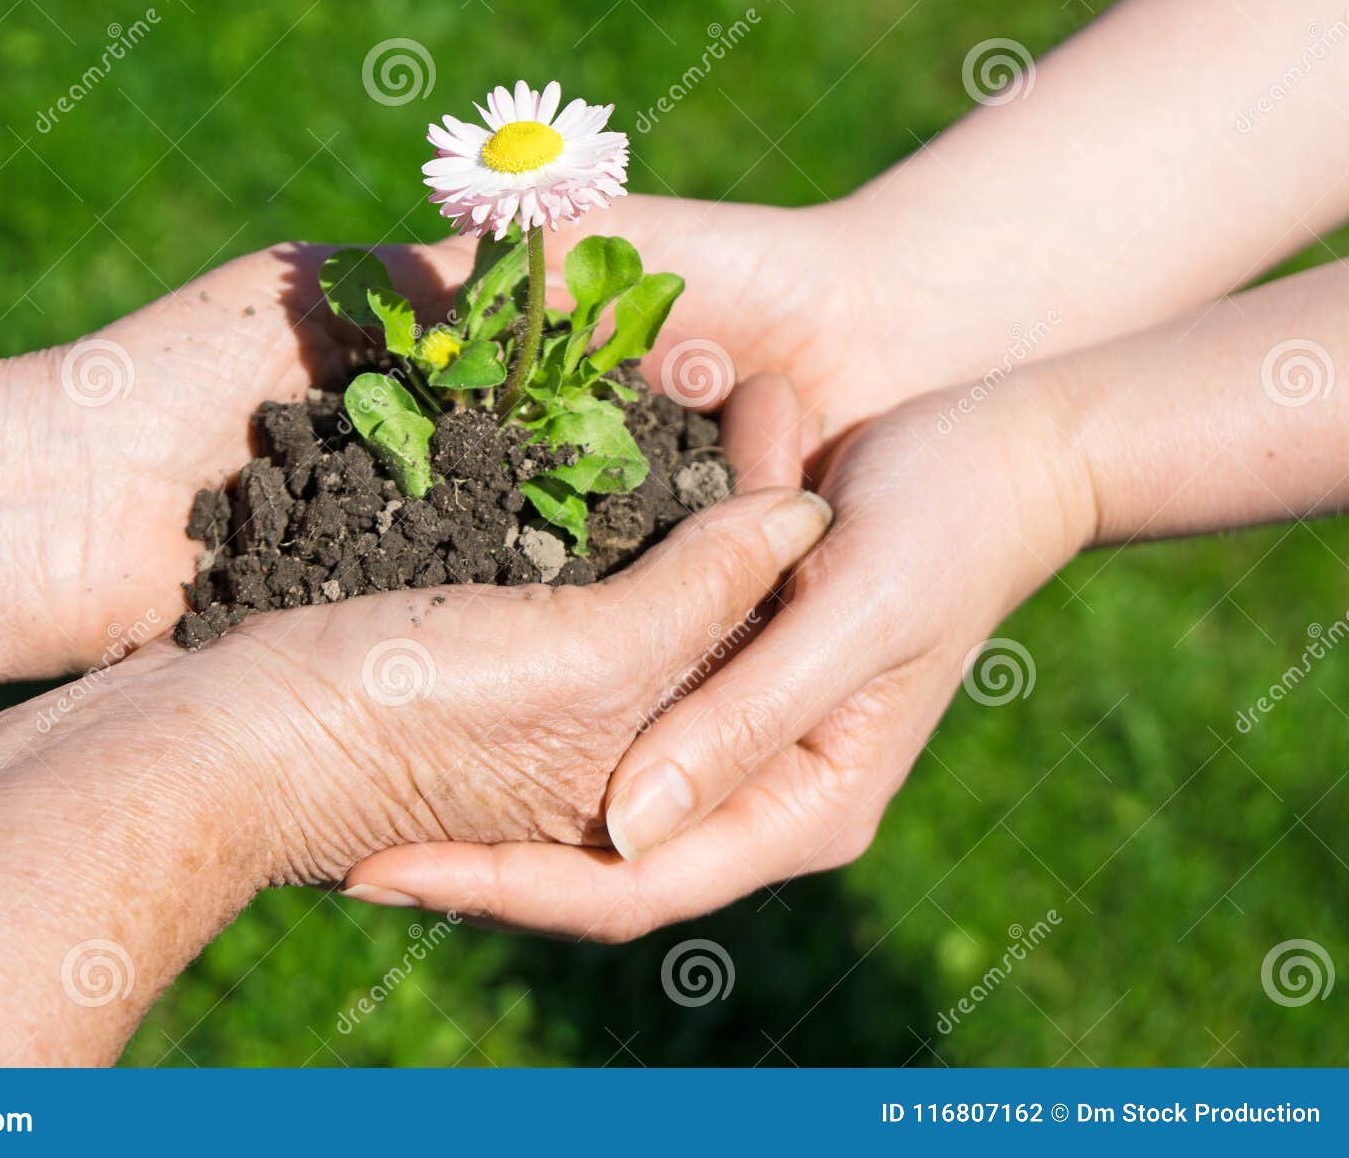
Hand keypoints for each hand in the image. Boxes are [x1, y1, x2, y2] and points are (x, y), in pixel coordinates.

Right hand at [56, 375, 829, 886]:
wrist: (165, 749)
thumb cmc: (386, 717)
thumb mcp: (581, 667)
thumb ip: (701, 595)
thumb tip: (805, 515)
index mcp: (618, 740)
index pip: (733, 614)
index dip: (773, 509)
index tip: (795, 398)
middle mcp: (558, 701)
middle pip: (668, 564)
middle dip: (705, 469)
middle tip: (753, 366)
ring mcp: (474, 652)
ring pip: (585, 524)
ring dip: (623, 438)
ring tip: (668, 344)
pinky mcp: (394, 603)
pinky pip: (488, 509)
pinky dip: (525, 439)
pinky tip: (547, 366)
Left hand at [340, 367, 1095, 937]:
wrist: (1002, 461)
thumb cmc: (941, 528)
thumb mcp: (845, 618)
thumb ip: (744, 721)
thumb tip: (624, 832)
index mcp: (803, 809)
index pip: (632, 890)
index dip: (505, 890)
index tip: (383, 868)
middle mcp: (762, 798)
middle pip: (598, 869)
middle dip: (480, 868)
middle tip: (349, 849)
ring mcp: (739, 748)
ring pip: (593, 815)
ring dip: (492, 814)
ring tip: (370, 799)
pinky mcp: (718, 690)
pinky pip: (608, 736)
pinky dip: (529, 743)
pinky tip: (443, 718)